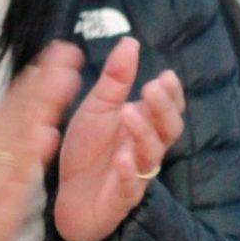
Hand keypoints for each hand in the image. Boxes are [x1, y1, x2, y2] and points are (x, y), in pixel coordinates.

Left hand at [52, 37, 184, 240]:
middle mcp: (145, 150)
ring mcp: (135, 176)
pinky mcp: (119, 199)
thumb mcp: (97, 108)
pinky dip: (127, 173)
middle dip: (163, 110)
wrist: (67, 196)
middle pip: (168, 131)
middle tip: (151, 89)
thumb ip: (115, 79)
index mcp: (143, 126)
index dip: (172, 94)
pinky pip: (128, 187)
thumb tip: (131, 41)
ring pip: (150, 156)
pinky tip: (121, 158)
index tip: (166, 76)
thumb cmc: (88, 150)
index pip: (168, 110)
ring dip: (143, 134)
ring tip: (129, 114)